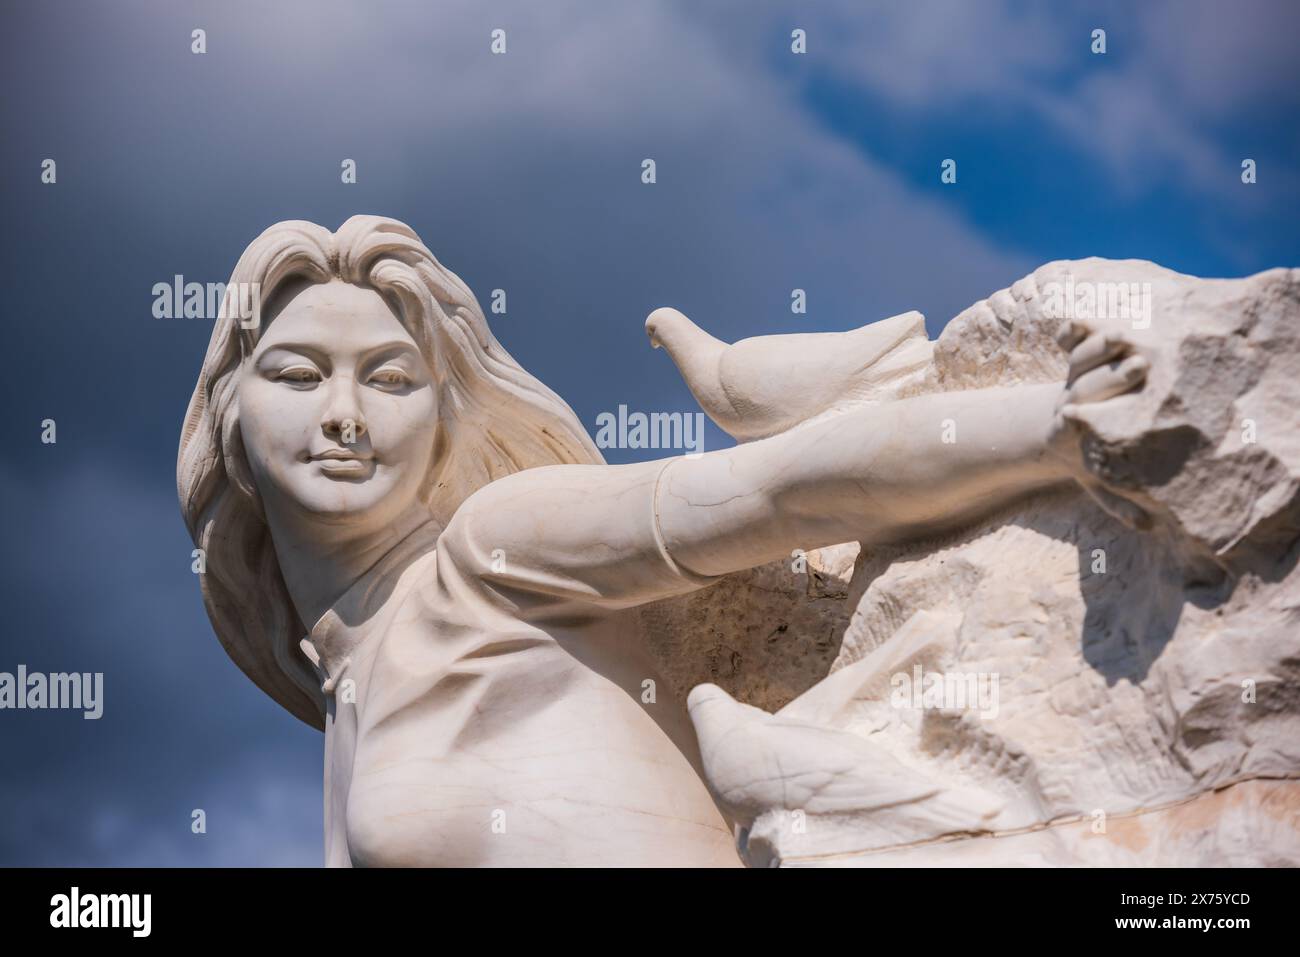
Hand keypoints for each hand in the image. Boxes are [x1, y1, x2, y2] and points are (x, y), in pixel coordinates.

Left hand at [1048, 319, 1152, 529]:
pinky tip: (1076, 318)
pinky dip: (1071, 331)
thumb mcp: (1095, 483)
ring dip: (1096, 347)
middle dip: (1111, 376)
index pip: (1084, 420)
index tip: (1120, 412)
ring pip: (1077, 360)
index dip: (1097, 415)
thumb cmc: (1085, 460)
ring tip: (1122, 334)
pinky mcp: (1073, 360)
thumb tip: (1147, 526)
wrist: (1055, 433)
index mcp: (1075, 431)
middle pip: (1085, 385)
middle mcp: (1071, 401)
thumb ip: (1116, 502)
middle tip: (1141, 366)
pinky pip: (1068, 342)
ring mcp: (1070, 378)